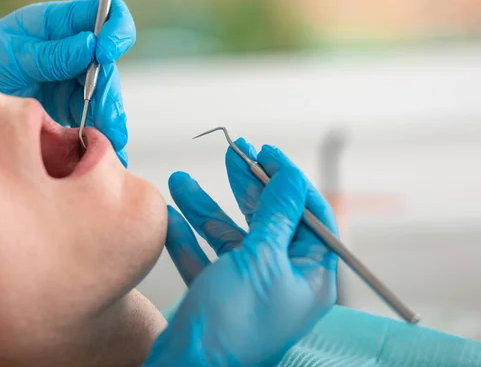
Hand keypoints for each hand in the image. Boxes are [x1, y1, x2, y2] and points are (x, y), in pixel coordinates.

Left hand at [0, 0, 134, 165]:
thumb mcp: (13, 56)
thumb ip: (51, 54)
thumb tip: (91, 47)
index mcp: (59, 25)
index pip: (103, 15)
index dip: (115, 31)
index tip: (106, 55)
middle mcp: (75, 51)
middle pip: (108, 65)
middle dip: (109, 92)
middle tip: (107, 118)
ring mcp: (77, 79)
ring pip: (107, 96)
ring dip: (111, 120)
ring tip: (109, 144)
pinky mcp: (75, 106)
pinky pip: (98, 118)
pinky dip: (103, 135)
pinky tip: (105, 149)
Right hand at [145, 140, 338, 365]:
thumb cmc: (235, 326)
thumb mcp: (262, 259)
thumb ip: (277, 214)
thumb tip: (289, 176)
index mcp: (309, 273)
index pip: (309, 214)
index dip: (289, 180)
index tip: (267, 154)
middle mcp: (282, 278)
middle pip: (269, 219)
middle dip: (247, 185)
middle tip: (233, 154)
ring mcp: (249, 286)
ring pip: (231, 236)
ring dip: (205, 208)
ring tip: (181, 180)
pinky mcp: (220, 295)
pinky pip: (205, 257)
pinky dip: (188, 237)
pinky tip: (171, 217)